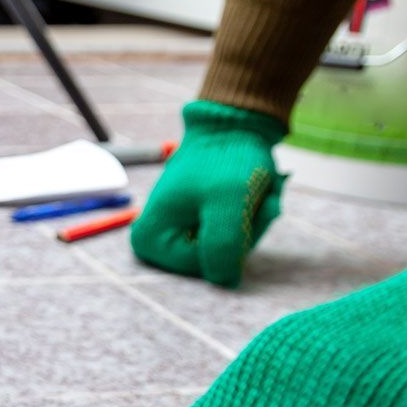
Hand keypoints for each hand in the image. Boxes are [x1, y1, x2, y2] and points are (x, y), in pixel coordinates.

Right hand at [131, 101, 286, 288]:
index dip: (232, 241)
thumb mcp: (228, 203)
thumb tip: (225, 281)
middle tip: (255, 200)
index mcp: (149, 241)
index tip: (243, 209)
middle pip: (214, 261)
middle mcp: (157, 244)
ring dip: (253, 223)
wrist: (234, 124)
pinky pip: (231, 238)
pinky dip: (251, 218)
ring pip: (227, 251)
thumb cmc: (227, 160)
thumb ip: (223, 247)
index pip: (203, 266)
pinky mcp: (196, 226)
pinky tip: (255, 195)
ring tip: (257, 193)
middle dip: (245, 231)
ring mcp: (178, 235)